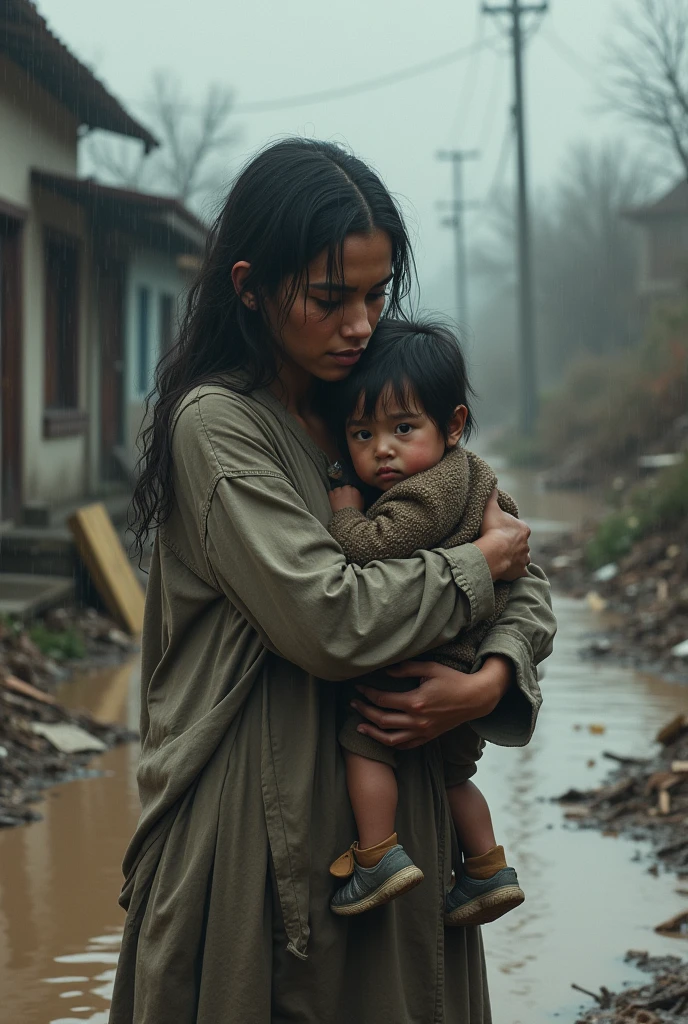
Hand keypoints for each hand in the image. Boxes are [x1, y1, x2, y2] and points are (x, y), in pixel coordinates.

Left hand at [329, 485, 364, 512]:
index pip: (353, 488)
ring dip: (338, 493)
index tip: (350, 497)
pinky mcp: (331, 495)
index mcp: (355, 490)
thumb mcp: (361, 503)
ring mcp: (338, 491)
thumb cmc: (356, 511)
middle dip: (344, 492)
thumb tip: (359, 494)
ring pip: (337, 489)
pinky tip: (333, 499)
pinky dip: (332, 495)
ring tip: (338, 499)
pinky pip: (331, 492)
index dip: (351, 493)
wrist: (347, 515)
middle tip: (344, 498)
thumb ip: (360, 496)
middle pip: (345, 487)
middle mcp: (346, 488)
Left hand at [351, 655, 513, 749]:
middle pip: (382, 720)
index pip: (383, 700)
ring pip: (391, 739)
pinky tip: (382, 737)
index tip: (358, 687)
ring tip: (360, 726)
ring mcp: (423, 732)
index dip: (367, 694)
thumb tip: (385, 669)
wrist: (475, 699)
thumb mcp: (430, 669)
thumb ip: (406, 669)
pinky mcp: (428, 737)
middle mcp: (417, 721)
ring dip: (372, 733)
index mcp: (416, 702)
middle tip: (353, 704)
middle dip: (364, 712)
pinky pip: (406, 745)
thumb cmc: (453, 680)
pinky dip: (391, 743)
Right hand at [473, 489, 530, 580]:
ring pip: (522, 558)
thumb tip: (492, 484)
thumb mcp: (490, 508)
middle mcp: (527, 544)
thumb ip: (492, 496)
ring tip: (502, 558)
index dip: (509, 530)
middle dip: (512, 544)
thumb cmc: (492, 530)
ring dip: (515, 558)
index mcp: (523, 529)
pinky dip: (515, 571)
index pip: (518, 528)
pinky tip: (507, 571)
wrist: (493, 552)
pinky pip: (519, 572)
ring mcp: (524, 559)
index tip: (499, 531)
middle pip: (520, 543)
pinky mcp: (520, 572)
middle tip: (498, 545)